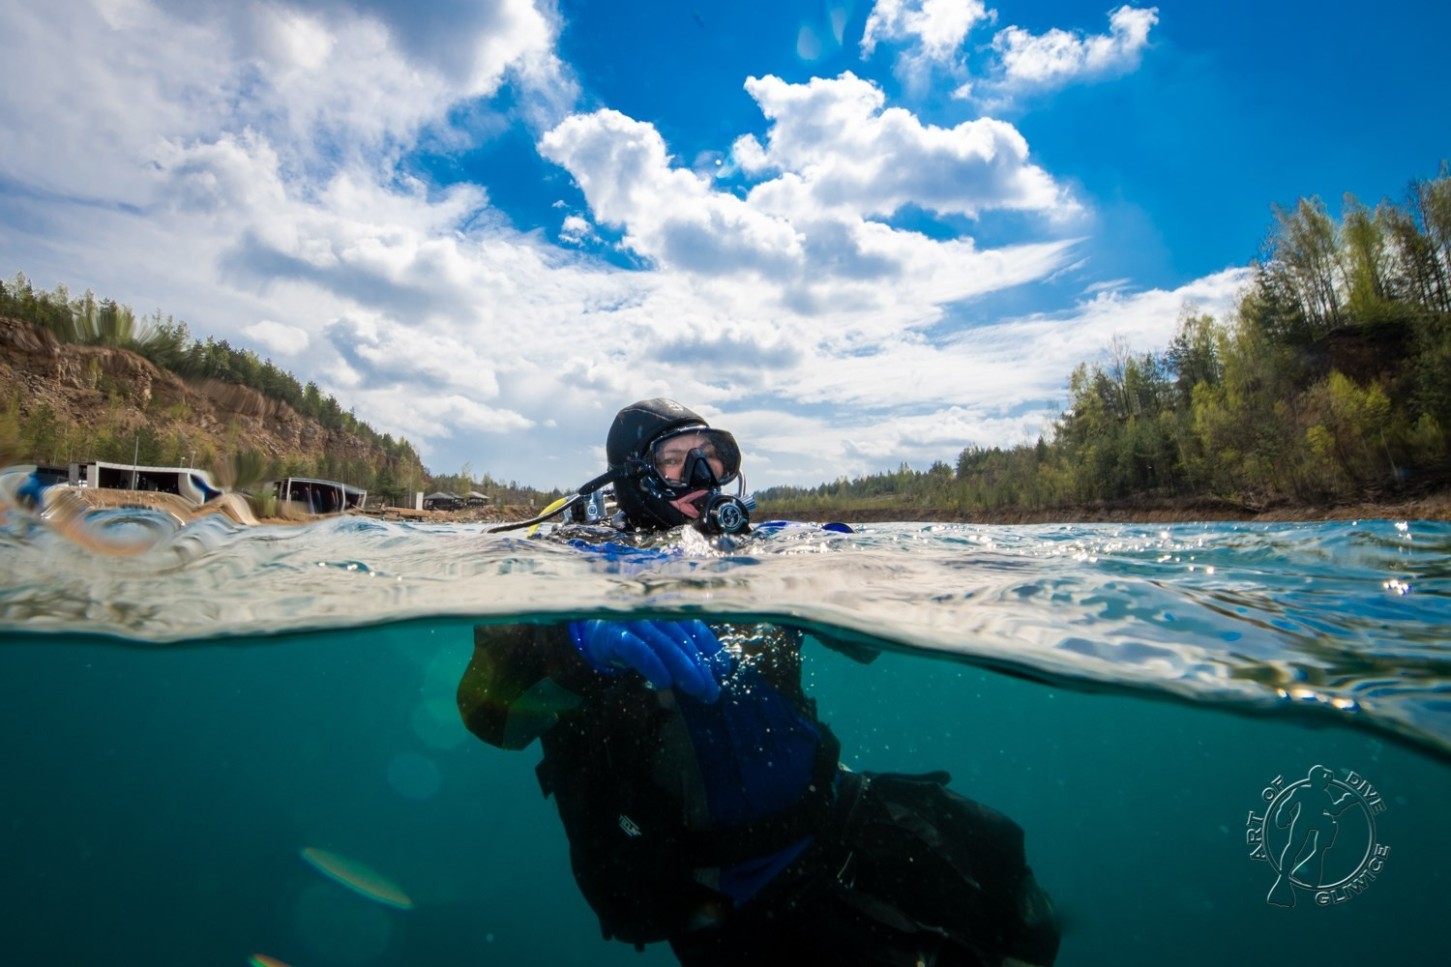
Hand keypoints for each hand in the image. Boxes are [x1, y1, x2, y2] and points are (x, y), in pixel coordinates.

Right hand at [568, 619, 724, 701]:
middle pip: (683, 638)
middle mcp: (654, 611)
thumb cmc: (635, 638)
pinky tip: (665, 682)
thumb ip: (683, 654)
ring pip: (664, 643)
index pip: (696, 627)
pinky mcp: (614, 633)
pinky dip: (653, 664)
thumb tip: (713, 676)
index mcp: (668, 610)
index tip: (723, 672)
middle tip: (712, 691)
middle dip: (700, 666)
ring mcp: (634, 619)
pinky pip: (637, 649)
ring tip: (697, 689)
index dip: (712, 649)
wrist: (592, 631)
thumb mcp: (661, 644)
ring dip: (683, 667)